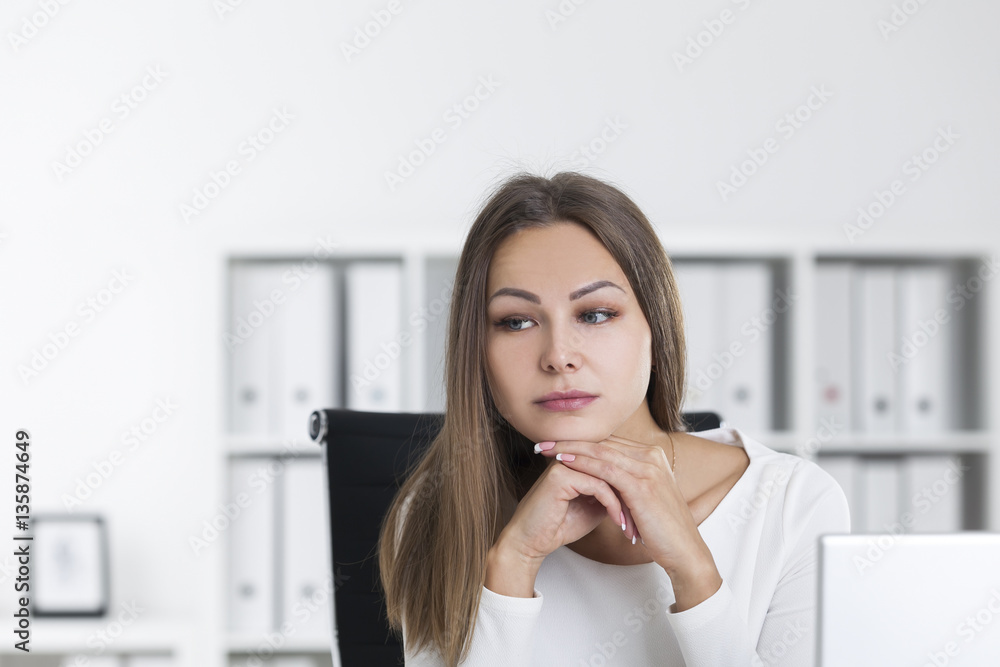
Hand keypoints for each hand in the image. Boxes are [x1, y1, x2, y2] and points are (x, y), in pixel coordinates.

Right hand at [496, 453, 632, 563]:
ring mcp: (564, 463)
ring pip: (609, 476)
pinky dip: (612, 505)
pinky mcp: (560, 475)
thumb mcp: (593, 508)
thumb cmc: (560, 526)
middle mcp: (571, 457)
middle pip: (613, 468)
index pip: (613, 465)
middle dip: (631, 496)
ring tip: (631, 526)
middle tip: (643, 520)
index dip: (630, 488)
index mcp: (577, 461)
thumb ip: (609, 494)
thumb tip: (633, 491)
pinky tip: (618, 522)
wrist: (531, 542)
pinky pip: (598, 486)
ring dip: (625, 503)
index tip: (643, 512)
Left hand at [535, 434, 716, 579]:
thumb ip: (627, 482)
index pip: (610, 441)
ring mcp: (648, 469)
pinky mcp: (642, 485)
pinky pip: (606, 469)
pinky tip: (564, 462)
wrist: (684, 550)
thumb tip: (602, 479)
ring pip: (601, 452)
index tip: (556, 443)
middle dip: (571, 440)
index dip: (582, 441)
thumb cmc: (662, 529)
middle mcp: (651, 456)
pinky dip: (583, 463)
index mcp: (652, 456)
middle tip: (543, 441)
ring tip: (546, 449)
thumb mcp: (643, 497)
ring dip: (570, 449)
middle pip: (603, 442)